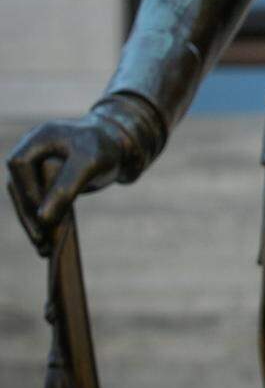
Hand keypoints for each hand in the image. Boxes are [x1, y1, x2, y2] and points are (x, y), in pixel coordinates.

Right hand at [6, 112, 126, 251]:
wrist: (122, 147)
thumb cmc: (106, 148)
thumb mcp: (89, 164)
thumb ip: (65, 188)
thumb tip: (42, 219)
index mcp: (38, 137)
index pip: (19, 165)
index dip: (27, 190)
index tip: (40, 217)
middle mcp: (32, 151)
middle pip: (19, 186)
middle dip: (29, 214)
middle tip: (41, 242)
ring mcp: (36, 167)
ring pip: (26, 198)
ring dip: (33, 223)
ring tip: (45, 250)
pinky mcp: (45, 182)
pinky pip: (38, 204)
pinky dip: (43, 221)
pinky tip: (49, 242)